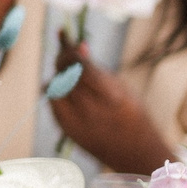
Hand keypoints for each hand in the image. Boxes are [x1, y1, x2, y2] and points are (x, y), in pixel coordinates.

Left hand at [51, 39, 175, 172]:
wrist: (133, 152)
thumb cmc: (131, 113)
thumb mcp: (122, 87)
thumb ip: (97, 67)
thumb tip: (79, 45)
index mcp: (110, 96)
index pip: (79, 64)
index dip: (69, 47)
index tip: (64, 35)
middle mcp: (90, 109)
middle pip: (63, 74)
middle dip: (63, 57)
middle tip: (66, 49)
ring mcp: (76, 122)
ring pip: (53, 87)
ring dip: (58, 74)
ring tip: (69, 70)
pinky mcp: (66, 129)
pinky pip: (52, 103)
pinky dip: (56, 91)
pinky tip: (66, 87)